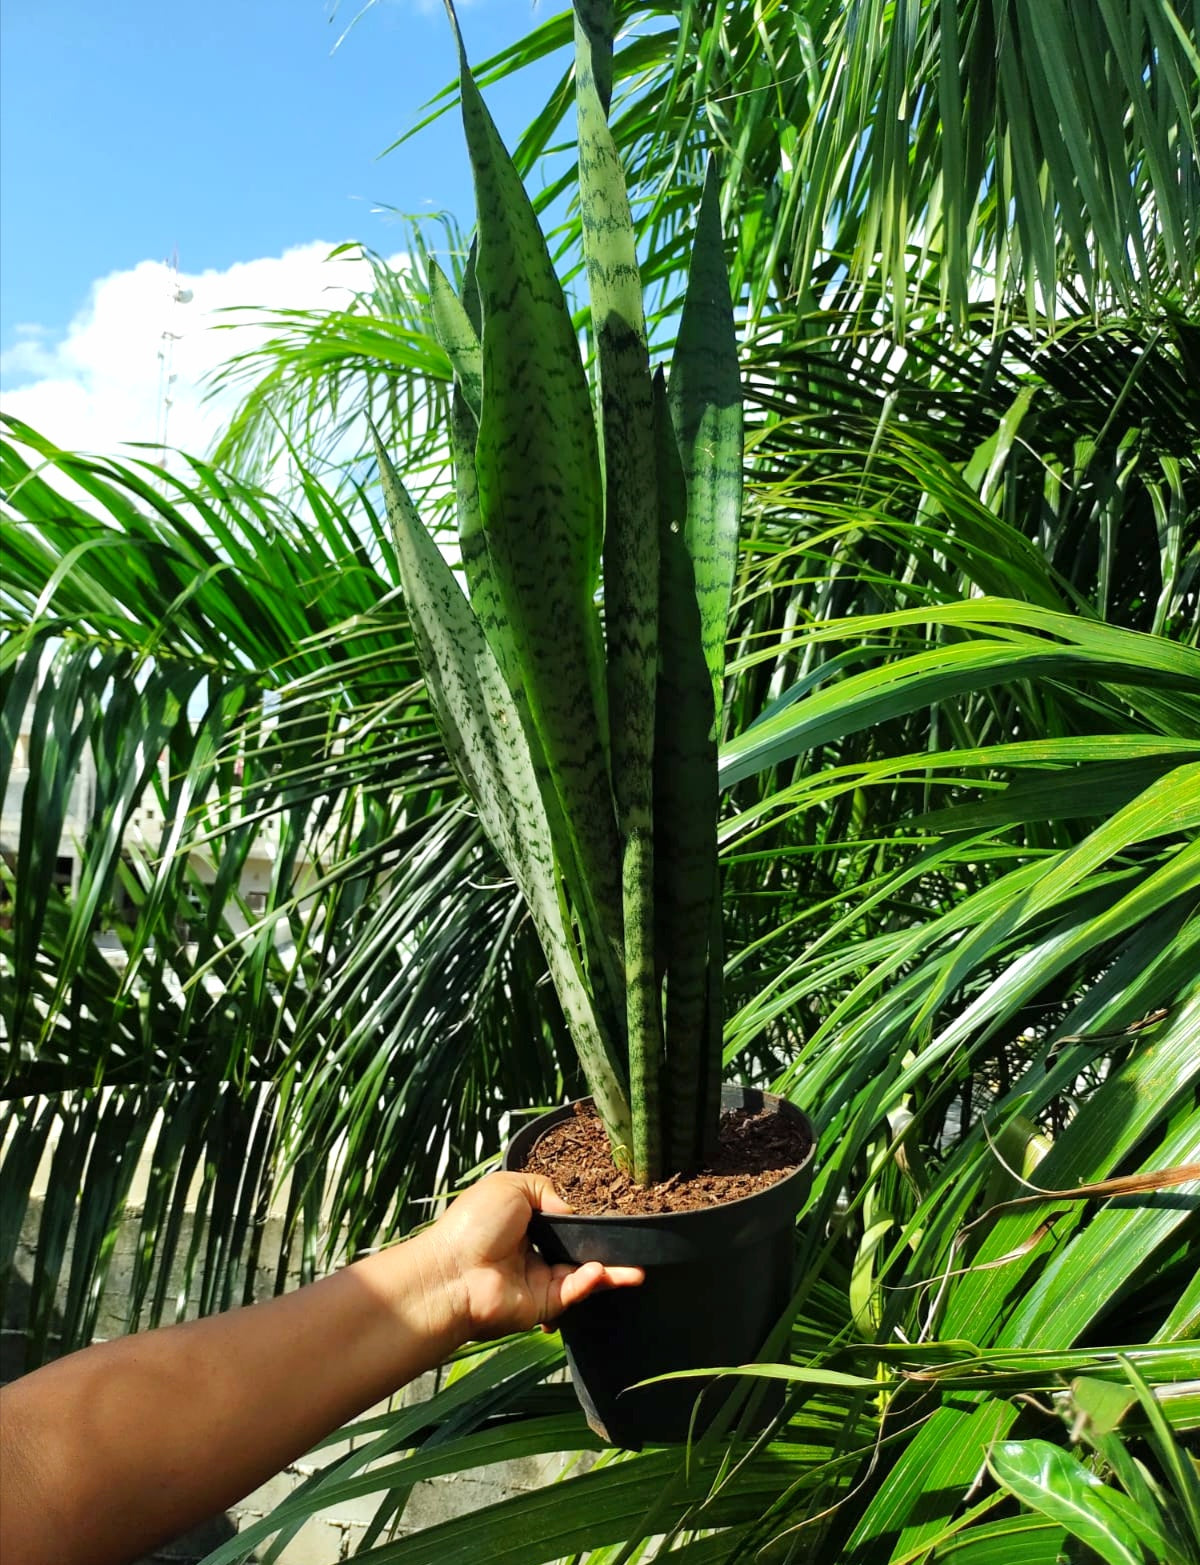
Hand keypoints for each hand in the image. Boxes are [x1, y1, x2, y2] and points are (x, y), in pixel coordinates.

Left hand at [418, 1171, 642, 1341]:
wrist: (453, 1271)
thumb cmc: (475, 1223)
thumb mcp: (510, 1185)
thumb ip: (545, 1191)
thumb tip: (572, 1211)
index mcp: (523, 1223)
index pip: (561, 1222)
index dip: (583, 1219)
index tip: (611, 1214)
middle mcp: (533, 1253)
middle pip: (578, 1250)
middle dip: (606, 1249)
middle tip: (634, 1245)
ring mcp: (539, 1280)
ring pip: (582, 1275)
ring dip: (610, 1272)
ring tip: (638, 1270)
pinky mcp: (543, 1305)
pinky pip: (573, 1292)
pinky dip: (590, 1283)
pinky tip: (602, 1272)